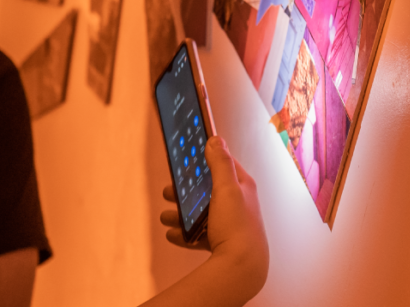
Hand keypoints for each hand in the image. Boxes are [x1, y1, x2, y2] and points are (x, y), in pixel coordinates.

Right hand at [160, 137, 266, 265]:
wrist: (241, 269)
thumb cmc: (237, 228)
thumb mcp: (227, 188)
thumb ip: (220, 163)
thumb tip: (216, 139)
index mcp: (242, 187)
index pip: (224, 165)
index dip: (206, 159)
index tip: (189, 157)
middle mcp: (238, 205)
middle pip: (207, 191)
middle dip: (186, 191)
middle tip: (169, 190)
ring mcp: (230, 225)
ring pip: (201, 214)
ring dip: (181, 214)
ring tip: (166, 217)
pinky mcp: (222, 243)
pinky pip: (199, 236)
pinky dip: (184, 234)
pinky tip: (173, 235)